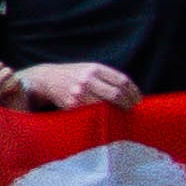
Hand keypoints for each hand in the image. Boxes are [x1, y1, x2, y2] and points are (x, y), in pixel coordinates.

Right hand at [16, 61, 145, 110]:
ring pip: (106, 105)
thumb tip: (129, 91)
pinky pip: (93, 112)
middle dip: (128, 104)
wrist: (48, 78)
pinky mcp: (73, 104)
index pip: (122, 81)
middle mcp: (88, 78)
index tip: (138, 100)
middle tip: (131, 110)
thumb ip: (106, 77)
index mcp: (95, 68)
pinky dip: (103, 116)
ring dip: (117, 112)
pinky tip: (107, 117)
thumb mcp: (89, 69)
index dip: (133, 92)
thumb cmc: (73, 75)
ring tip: (122, 115)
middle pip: (117, 93)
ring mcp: (80, 92)